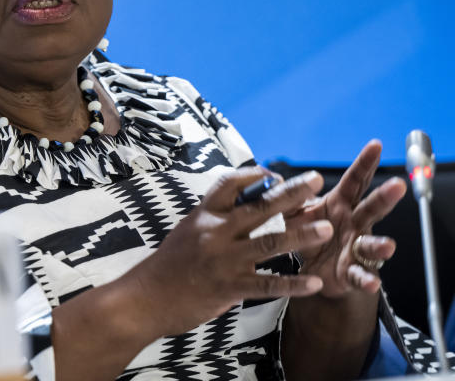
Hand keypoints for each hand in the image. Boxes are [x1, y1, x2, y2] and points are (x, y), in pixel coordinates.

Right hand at [124, 167, 333, 337]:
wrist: (145, 297)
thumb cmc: (168, 264)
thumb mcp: (187, 231)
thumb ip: (214, 220)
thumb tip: (243, 205)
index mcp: (203, 215)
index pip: (230, 183)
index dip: (254, 175)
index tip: (275, 174)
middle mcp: (215, 232)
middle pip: (259, 207)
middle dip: (291, 194)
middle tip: (315, 180)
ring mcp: (223, 260)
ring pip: (270, 243)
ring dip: (301, 235)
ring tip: (327, 228)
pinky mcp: (229, 287)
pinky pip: (267, 284)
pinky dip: (292, 284)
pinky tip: (313, 283)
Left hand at [287, 140, 406, 297]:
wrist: (312, 271)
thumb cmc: (308, 234)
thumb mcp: (295, 213)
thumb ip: (286, 197)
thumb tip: (270, 179)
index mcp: (340, 205)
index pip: (354, 180)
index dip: (365, 163)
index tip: (376, 145)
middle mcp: (354, 224)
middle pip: (371, 208)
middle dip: (385, 197)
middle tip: (397, 185)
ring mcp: (356, 248)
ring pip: (372, 244)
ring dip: (380, 245)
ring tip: (387, 245)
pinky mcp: (353, 272)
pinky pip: (361, 275)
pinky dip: (366, 279)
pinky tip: (371, 282)